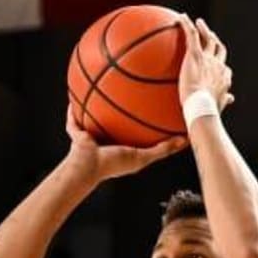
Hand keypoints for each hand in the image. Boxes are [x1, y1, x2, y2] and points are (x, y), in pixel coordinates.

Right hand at [63, 103, 186, 181]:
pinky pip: (73, 120)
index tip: (152, 106)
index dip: (141, 120)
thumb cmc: (114, 165)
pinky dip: (72, 112)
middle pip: (114, 122)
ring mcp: (91, 138)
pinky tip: (75, 96)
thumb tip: (185, 139)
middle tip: (129, 93)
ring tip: (100, 89)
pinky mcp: (77, 135)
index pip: (133, 131)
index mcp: (122, 147)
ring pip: (93, 119)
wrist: (87, 168)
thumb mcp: (143, 157)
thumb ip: (163, 149)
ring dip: (96, 107)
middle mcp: (106, 142)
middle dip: (119, 110)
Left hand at [178, 16, 235, 109]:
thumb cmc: (207, 111)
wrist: (201, 107)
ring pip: (208, 39)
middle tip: (210, 36)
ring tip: (198, 23)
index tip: (215, 63)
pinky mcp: (195, 55)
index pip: (224, 68)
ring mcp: (208, 59)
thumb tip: (231, 99)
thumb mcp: (217, 107)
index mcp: (223, 78)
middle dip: (215, 41)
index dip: (220, 65)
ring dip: (204, 30)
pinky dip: (187, 25)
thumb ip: (223, 101)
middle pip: (219, 49)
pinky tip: (181, 18)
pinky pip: (191, 36)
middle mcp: (218, 66)